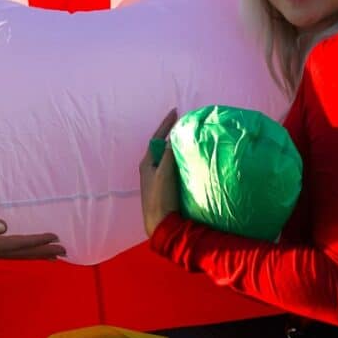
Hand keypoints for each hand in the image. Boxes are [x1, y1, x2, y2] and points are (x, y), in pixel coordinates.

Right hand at [0, 220, 65, 269]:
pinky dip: (24, 252)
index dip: (39, 241)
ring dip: (37, 254)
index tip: (56, 238)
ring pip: (20, 255)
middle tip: (64, 250)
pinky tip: (26, 250)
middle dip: (45, 251)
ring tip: (53, 255)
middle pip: (25, 253)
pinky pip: (11, 253)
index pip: (21, 244)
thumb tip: (3, 226)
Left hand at [139, 109, 179, 236]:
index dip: (166, 124)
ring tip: (189, 140)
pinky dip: (181, 162)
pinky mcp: (167, 189)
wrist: (161, 225)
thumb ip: (168, 155)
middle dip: (172, 136)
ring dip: (177, 149)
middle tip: (184, 125)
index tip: (175, 112)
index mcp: (147, 163)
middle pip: (163, 147)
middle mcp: (151, 169)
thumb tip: (173, 138)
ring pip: (169, 158)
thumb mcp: (164, 173)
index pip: (156, 138)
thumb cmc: (160, 198)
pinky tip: (190, 161)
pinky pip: (174, 169)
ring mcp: (158, 179)